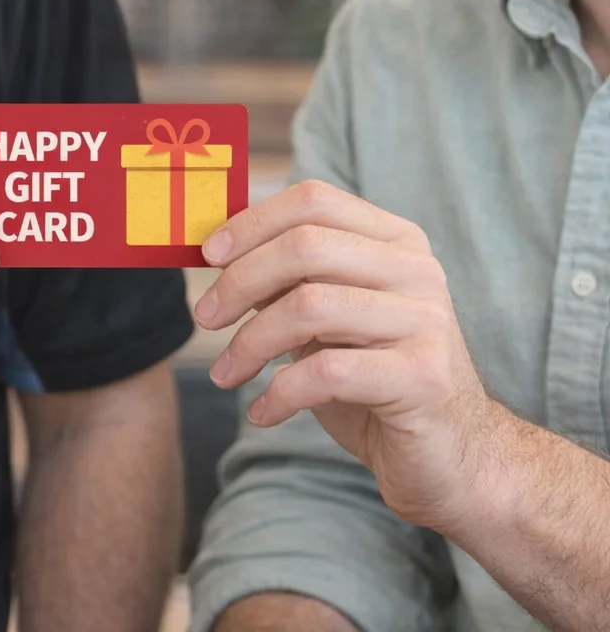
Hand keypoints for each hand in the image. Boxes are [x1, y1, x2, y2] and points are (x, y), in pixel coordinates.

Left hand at [195, 180, 501, 534]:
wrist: (453, 459)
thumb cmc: (374, 382)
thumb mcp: (328, 320)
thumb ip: (288, 282)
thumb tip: (218, 254)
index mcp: (395, 241)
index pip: (314, 201)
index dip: (252, 223)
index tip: (207, 256)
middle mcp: (416, 270)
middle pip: (305, 247)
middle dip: (239, 281)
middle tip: (206, 317)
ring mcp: (426, 321)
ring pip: (309, 306)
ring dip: (250, 343)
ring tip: (225, 374)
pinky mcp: (423, 377)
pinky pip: (326, 373)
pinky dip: (279, 393)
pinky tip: (262, 411)